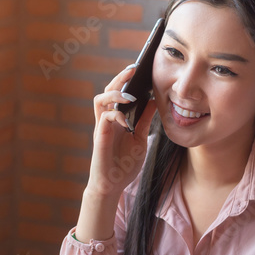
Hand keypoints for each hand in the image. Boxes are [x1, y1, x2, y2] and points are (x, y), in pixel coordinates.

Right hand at [87, 64, 158, 199]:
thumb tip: (154, 101)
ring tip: (129, 93)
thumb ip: (144, 120)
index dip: (125, 80)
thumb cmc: (124, 164)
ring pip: (100, 100)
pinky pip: (103, 119)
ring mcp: (101, 128)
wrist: (112, 185)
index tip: (140, 69)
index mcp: (116, 119)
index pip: (117, 93)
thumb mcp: (139, 138)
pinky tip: (125, 118)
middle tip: (134, 69)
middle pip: (107, 91)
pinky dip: (114, 114)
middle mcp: (106, 120)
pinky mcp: (100, 138)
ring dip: (114, 93)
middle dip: (120, 78)